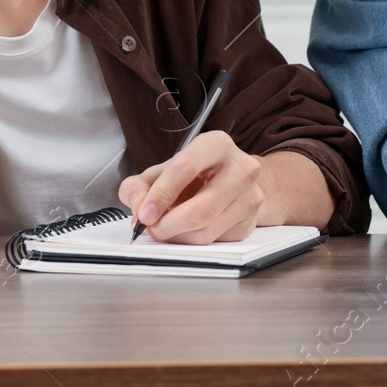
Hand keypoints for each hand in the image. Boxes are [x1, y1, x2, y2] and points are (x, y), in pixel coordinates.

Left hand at [119, 130, 267, 243]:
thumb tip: (137, 205)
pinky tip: (185, 230)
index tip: (144, 212)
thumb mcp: (162, 171)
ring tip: (165, 228)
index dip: (160, 194)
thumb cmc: (195, 174)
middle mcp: (241, 168)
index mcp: (216, 145)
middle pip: (201, 209)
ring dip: (177, 237)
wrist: (233, 180)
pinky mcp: (250, 221)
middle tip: (151, 228)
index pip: (185, 168)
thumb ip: (139, 185)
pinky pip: (214, 242)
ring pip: (206, 231)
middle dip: (168, 225)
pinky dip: (190, 242)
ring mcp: (250, 196)